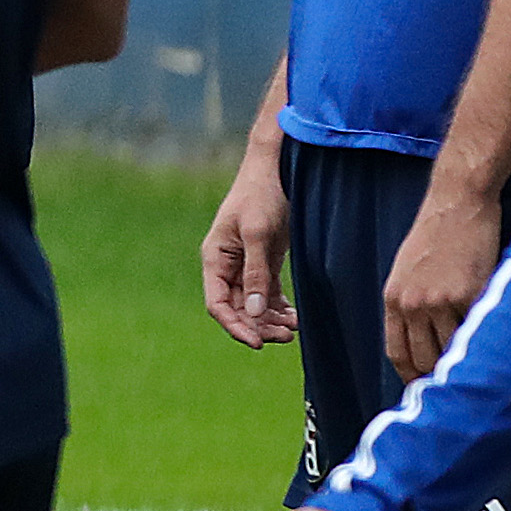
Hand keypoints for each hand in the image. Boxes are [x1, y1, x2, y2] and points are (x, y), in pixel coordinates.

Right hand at [199, 152, 297, 349]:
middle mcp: (227, 265)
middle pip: (237, 308)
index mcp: (215, 258)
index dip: (236, 326)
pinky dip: (279, 308)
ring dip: (270, 320)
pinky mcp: (264, 260)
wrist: (277, 168)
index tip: (258, 343)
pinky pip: (268, 294)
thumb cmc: (262, 194)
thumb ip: (256, 273)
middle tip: (286, 337)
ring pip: (254, 304)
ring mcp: (246, 264)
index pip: (217, 304)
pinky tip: (295, 318)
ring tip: (293, 330)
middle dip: (258, 326)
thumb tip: (254, 312)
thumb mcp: (259, 234)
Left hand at [385, 183, 500, 378]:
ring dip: (467, 361)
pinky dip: (487, 340)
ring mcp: (440, 301)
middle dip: (441, 375)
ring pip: (453, 349)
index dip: (411, 375)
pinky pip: (478, 329)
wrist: (457, 205)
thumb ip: (412, 304)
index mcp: (394, 300)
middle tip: (460, 385)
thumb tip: (423, 338)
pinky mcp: (469, 294)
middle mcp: (413, 304)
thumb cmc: (437, 235)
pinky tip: (495, 346)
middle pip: (424, 358)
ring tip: (481, 370)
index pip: (397, 352)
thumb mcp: (408, 271)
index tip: (425, 388)